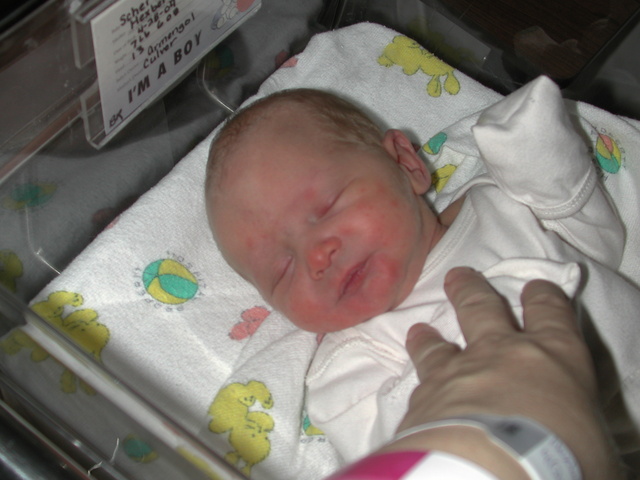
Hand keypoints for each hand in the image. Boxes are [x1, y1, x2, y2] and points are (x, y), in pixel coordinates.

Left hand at [388, 267, 622, 479]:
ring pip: (438, 342)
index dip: (543, 297)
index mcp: (555, 355)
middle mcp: (501, 352)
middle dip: (471, 288)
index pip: (551, 311)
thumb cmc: (563, 459)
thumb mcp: (594, 444)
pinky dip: (419, 383)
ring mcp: (458, 371)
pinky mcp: (425, 396)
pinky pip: (420, 383)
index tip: (535, 288)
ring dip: (429, 336)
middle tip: (459, 276)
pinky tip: (417, 388)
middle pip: (482, 306)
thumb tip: (573, 439)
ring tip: (419, 330)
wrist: (492, 471)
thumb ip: (577, 426)